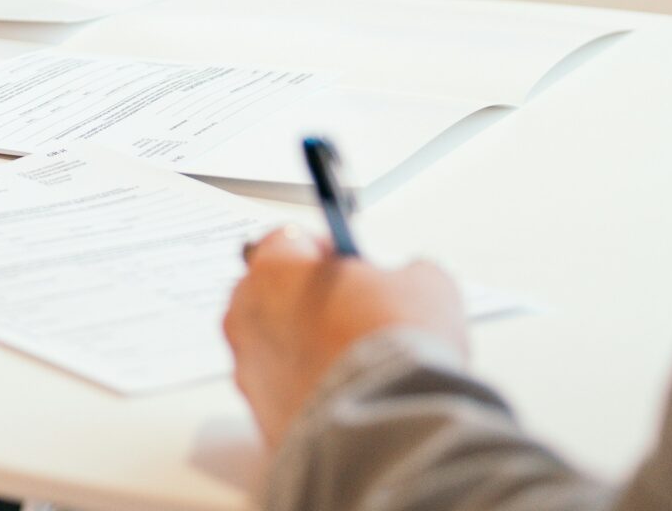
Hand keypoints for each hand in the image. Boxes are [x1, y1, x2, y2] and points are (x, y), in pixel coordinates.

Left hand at [223, 228, 469, 450]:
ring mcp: (248, 371)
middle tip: (360, 318)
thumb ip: (405, 273)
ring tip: (360, 367)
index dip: (329, 253)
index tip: (355, 267)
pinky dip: (310, 393)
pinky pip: (284, 394)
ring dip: (309, 350)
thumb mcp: (426, 286)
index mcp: (273, 268)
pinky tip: (350, 400)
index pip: (290, 241)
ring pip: (277, 348)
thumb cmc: (398, 348)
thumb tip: (407, 282)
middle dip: (313, 302)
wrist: (391, 430)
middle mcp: (246, 316)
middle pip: (276, 294)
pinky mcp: (261, 418)